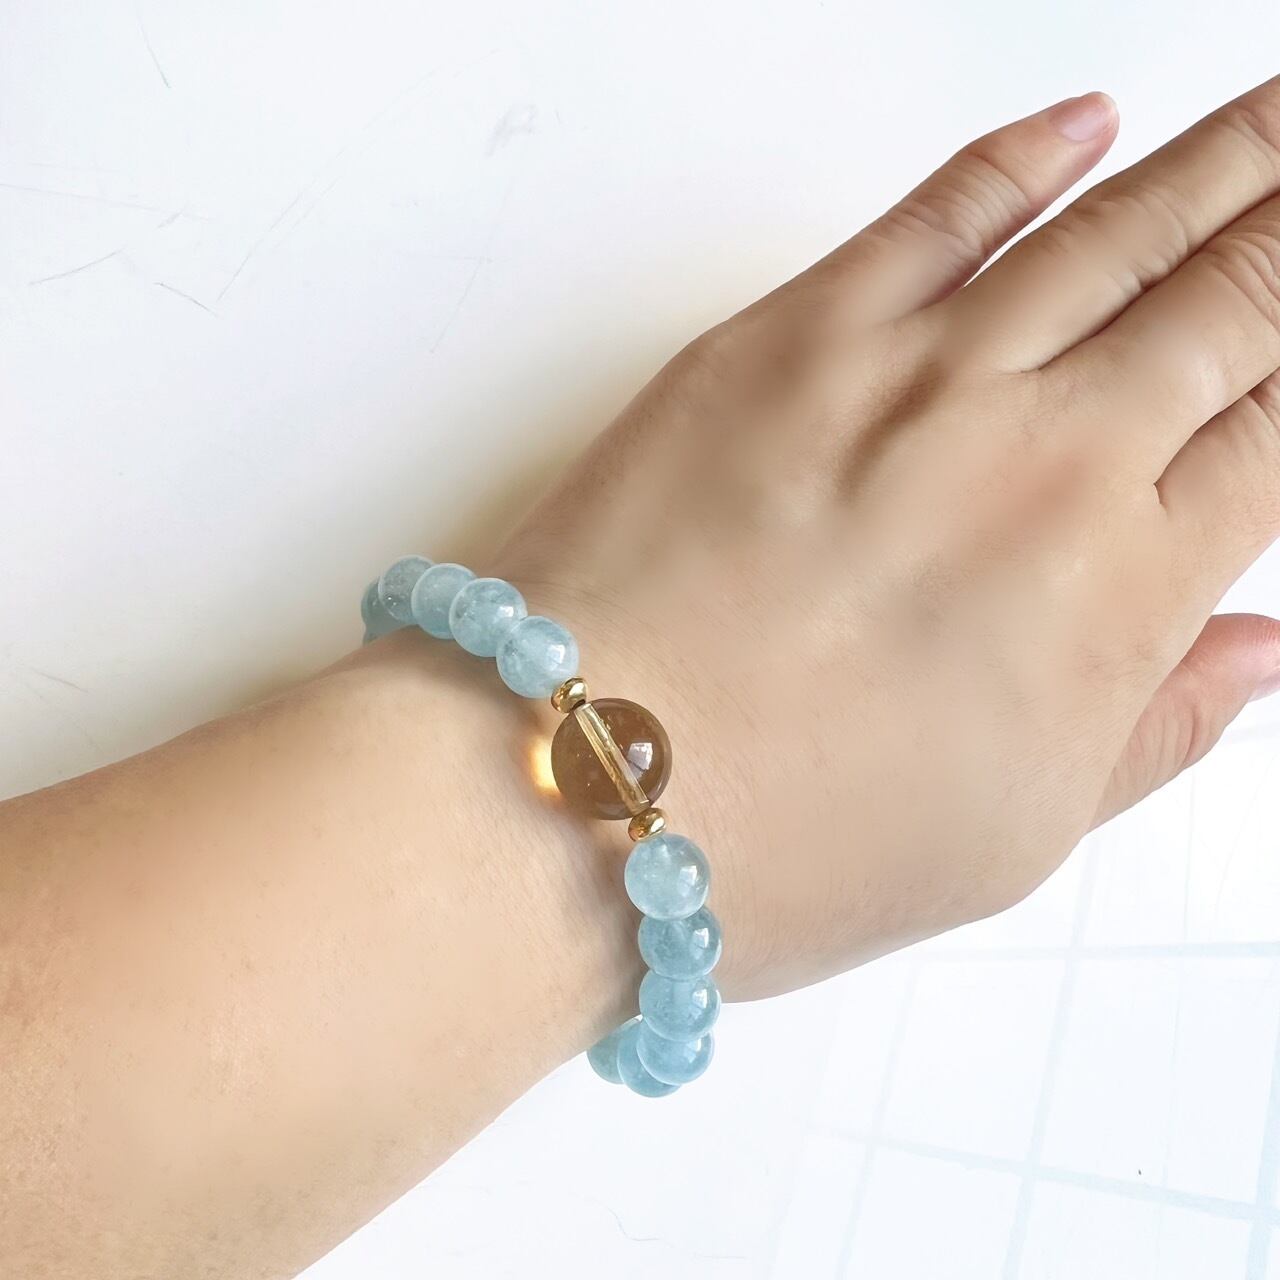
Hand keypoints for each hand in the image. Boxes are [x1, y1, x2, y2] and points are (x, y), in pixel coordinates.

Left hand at [492, 84, 1279, 999]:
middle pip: (1226, 306)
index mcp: (1115, 597)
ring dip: (1216, 158)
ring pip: (1109, 231)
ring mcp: (914, 380)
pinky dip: (1022, 155)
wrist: (581, 787)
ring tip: (1273, 110)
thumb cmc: (778, 843)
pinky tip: (1084, 120)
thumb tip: (1249, 652)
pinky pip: (937, 212)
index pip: (1277, 438)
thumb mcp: (1005, 836)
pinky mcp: (790, 337)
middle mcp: (1042, 462)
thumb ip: (1147, 731)